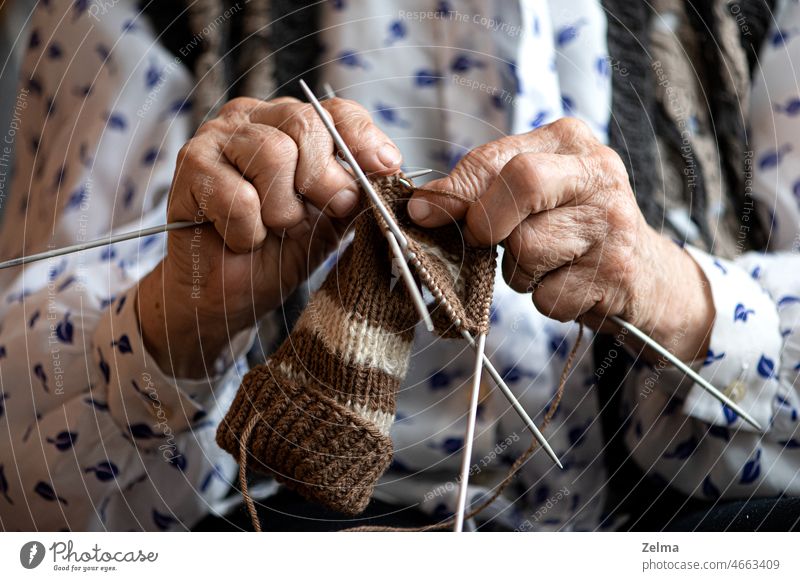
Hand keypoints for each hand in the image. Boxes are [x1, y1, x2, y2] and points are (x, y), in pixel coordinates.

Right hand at [138, 96, 401, 376]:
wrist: (228, 293)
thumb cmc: (278, 250)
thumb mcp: (331, 219)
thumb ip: (355, 190)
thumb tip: (387, 168)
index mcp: (292, 124)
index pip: (336, 110)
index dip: (363, 138)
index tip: (386, 166)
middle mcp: (254, 118)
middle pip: (305, 124)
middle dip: (324, 179)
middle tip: (321, 212)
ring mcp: (217, 137)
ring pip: (273, 154)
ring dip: (282, 210)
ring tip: (272, 229)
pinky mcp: (190, 166)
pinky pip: (240, 197)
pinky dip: (249, 231)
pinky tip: (240, 238)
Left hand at [408, 118, 713, 362]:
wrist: (648, 276)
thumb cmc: (575, 229)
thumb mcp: (535, 194)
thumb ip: (484, 189)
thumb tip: (423, 204)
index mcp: (570, 141)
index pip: (496, 158)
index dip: (453, 190)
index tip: (424, 211)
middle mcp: (598, 172)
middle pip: (519, 183)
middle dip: (488, 221)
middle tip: (488, 241)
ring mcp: (611, 223)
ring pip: (525, 249)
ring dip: (520, 272)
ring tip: (549, 265)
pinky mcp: (616, 272)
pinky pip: (546, 294)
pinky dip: (546, 299)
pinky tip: (571, 285)